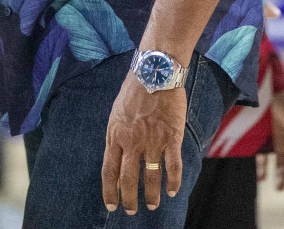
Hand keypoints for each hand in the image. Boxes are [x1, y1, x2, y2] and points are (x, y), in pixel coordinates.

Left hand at [101, 75, 186, 214]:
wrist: (154, 72)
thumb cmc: (134, 90)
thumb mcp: (116, 113)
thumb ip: (117, 135)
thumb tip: (116, 153)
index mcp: (115, 135)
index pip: (109, 171)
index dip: (110, 191)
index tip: (112, 206)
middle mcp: (132, 142)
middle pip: (128, 179)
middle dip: (129, 199)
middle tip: (132, 211)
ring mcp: (152, 140)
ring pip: (150, 176)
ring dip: (151, 195)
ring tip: (152, 205)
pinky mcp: (171, 137)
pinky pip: (173, 166)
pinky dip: (173, 181)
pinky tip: (173, 191)